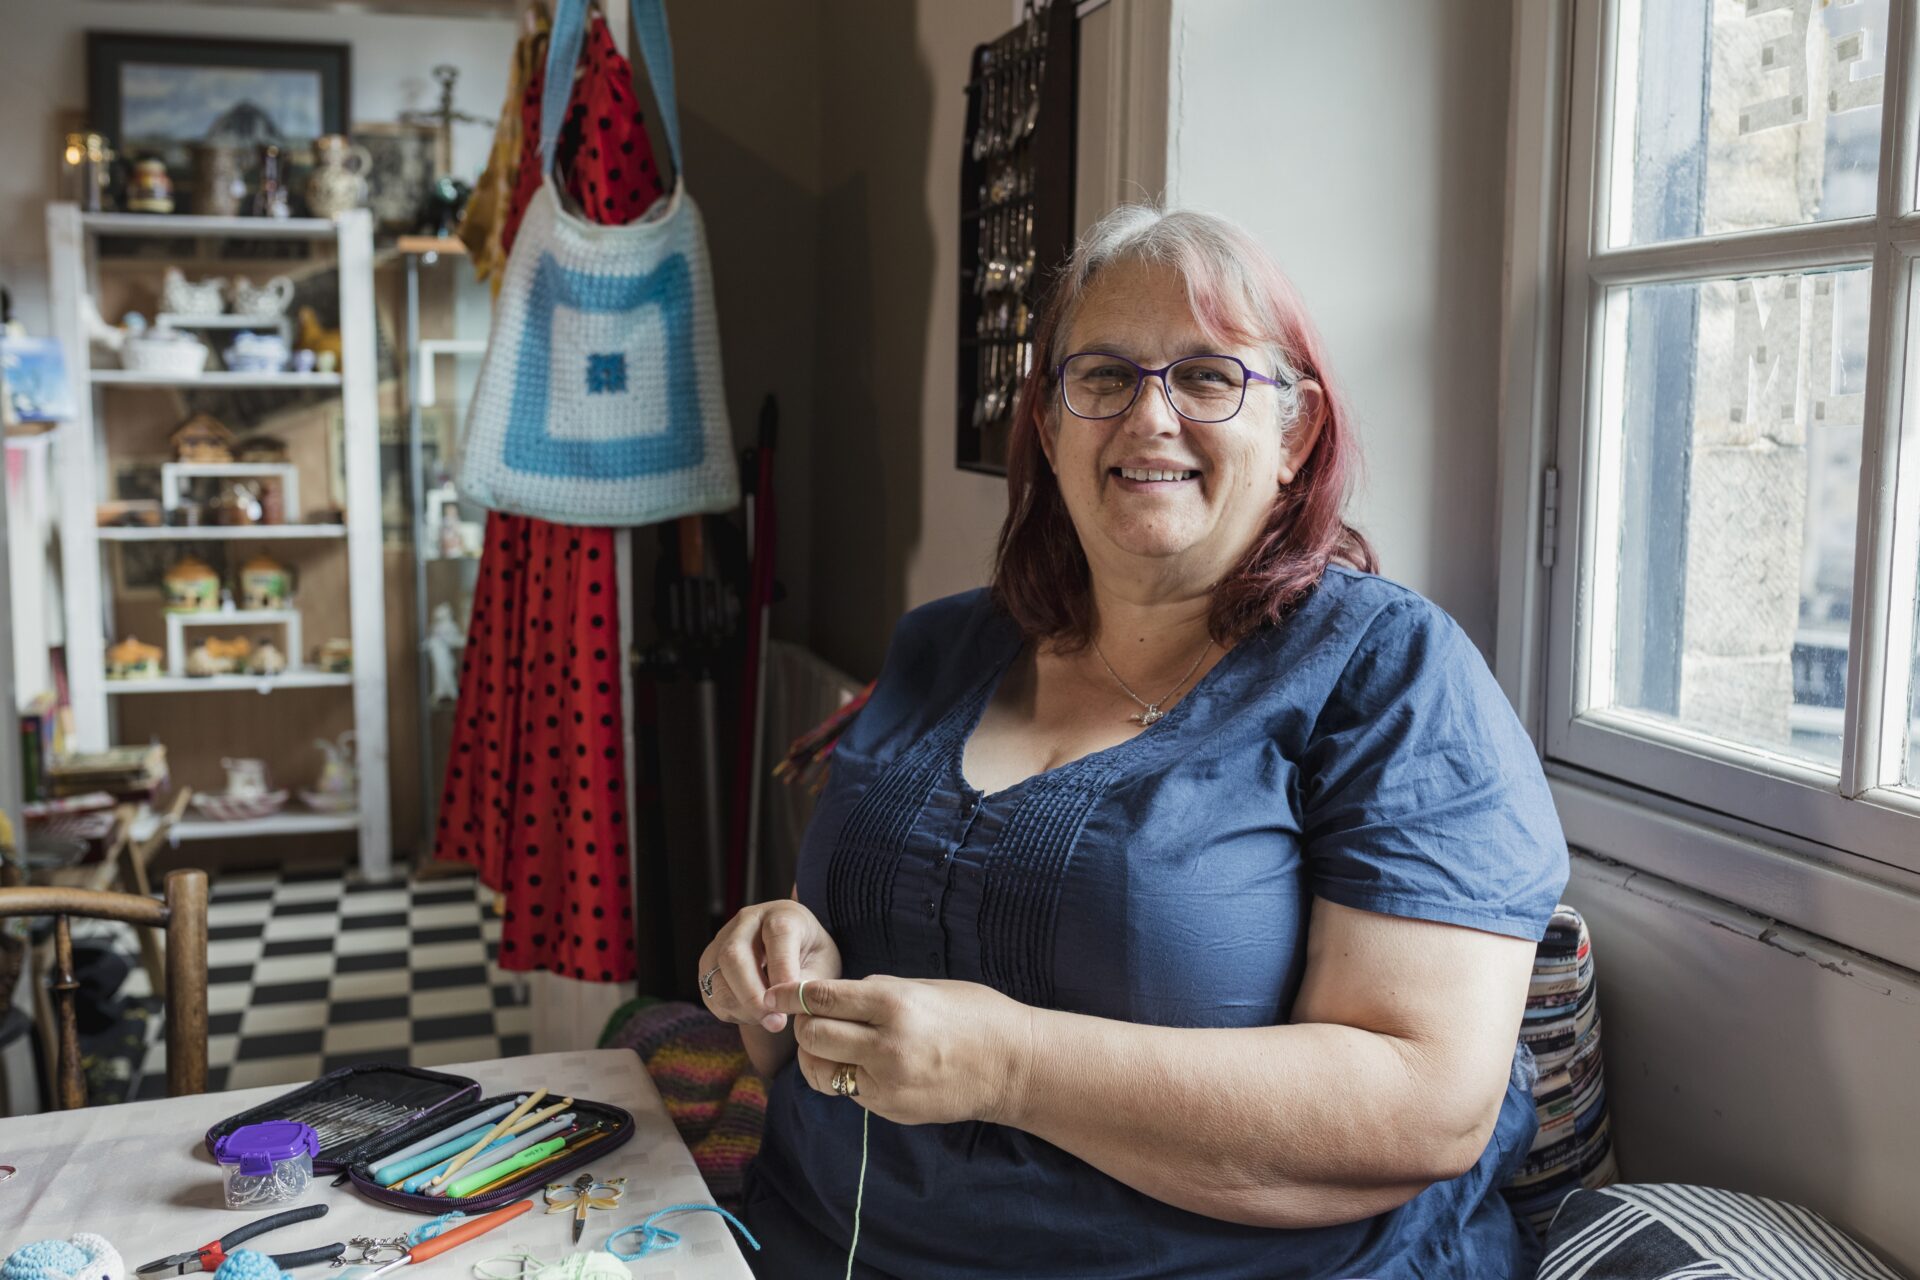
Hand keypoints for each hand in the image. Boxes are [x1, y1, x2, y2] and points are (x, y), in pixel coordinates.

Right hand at [698, 900, 841, 1033]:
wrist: (794, 952)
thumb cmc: (811, 956)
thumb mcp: (823, 964)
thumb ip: (806, 983)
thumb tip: (785, 1004)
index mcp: (782, 914)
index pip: (777, 933)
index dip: (782, 969)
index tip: (791, 1001)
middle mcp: (746, 922)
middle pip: (734, 955)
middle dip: (753, 996)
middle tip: (776, 1022)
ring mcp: (721, 942)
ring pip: (717, 979)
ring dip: (743, 1008)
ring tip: (770, 1020)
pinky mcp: (708, 966)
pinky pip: (712, 995)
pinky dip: (734, 1012)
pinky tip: (756, 1014)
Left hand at [766, 976, 1036, 1126]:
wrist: (1014, 1065)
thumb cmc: (976, 1013)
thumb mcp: (925, 987)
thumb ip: (878, 992)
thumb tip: (837, 996)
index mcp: (894, 1003)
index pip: (822, 997)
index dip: (791, 993)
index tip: (772, 991)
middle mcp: (885, 1044)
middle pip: (812, 1036)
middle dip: (804, 1025)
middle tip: (814, 1019)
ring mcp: (887, 1082)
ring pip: (822, 1070)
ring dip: (818, 1055)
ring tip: (834, 1044)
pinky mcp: (890, 1109)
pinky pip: (849, 1091)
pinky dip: (847, 1076)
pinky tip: (866, 1065)